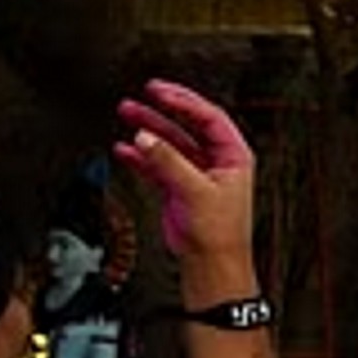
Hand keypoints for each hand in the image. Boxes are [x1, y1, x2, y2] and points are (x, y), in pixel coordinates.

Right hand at [114, 80, 257, 265]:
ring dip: (148, 129)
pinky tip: (125, 149)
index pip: (208, 117)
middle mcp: (215, 161)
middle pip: (186, 125)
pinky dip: (141, 157)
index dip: (184, 101)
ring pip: (169, 143)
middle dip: (163, 110)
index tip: (160, 92)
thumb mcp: (196, 190)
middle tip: (143, 94)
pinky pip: (157, 165)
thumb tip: (146, 137)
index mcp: (233, 155)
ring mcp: (195, 174)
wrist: (211, 265)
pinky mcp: (178, 188)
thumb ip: (169, 161)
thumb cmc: (220, 234)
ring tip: (127, 114)